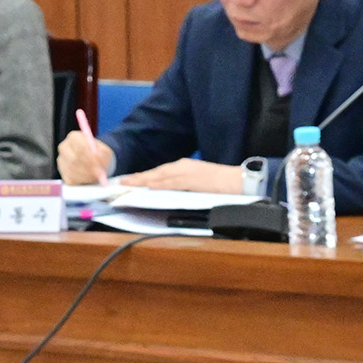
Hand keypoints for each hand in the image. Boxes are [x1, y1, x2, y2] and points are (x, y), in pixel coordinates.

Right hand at [57, 129, 114, 183]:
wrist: (94, 162)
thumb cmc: (98, 154)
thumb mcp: (105, 151)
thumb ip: (103, 153)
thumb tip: (98, 158)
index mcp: (74, 137)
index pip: (78, 145)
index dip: (89, 155)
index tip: (99, 162)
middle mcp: (64, 148)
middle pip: (73, 159)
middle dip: (87, 167)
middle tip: (98, 172)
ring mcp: (62, 161)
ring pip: (72, 170)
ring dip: (87, 175)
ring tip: (97, 175)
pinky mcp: (63, 174)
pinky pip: (71, 179)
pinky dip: (82, 181)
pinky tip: (90, 178)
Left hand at [121, 158, 249, 193]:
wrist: (240, 181)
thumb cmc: (220, 184)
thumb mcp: (197, 184)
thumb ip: (182, 187)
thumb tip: (165, 194)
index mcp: (184, 167)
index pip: (158, 173)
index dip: (142, 177)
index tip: (127, 181)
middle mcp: (184, 167)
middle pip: (156, 173)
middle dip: (138, 178)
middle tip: (121, 183)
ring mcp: (189, 172)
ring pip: (161, 176)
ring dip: (144, 180)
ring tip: (129, 184)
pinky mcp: (195, 180)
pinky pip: (175, 183)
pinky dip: (162, 184)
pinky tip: (151, 186)